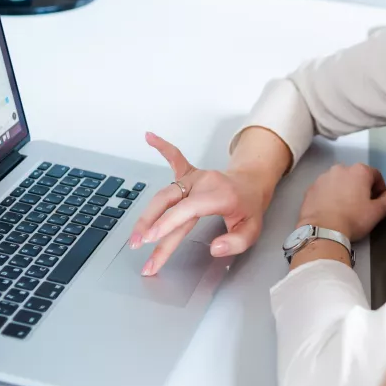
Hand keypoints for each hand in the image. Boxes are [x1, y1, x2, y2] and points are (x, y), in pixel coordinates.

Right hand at [129, 132, 268, 275]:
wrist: (251, 184)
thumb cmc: (249, 207)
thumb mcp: (252, 231)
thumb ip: (236, 242)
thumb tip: (215, 248)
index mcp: (219, 196)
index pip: (187, 209)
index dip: (167, 222)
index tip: (151, 237)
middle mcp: (204, 183)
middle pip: (169, 201)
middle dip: (149, 223)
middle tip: (136, 243)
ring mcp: (195, 177)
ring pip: (165, 193)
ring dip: (147, 214)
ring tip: (134, 234)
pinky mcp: (190, 173)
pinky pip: (175, 158)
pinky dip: (162, 147)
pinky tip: (150, 137)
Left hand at [298, 163, 385, 241]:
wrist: (322, 230)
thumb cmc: (353, 219)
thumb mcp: (377, 212)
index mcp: (359, 171)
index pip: (375, 175)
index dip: (380, 187)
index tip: (379, 201)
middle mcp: (340, 168)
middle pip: (356, 176)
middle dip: (361, 188)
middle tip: (362, 205)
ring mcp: (323, 177)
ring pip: (339, 181)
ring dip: (344, 190)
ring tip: (344, 208)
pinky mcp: (310, 188)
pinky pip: (325, 189)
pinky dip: (329, 195)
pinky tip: (330, 210)